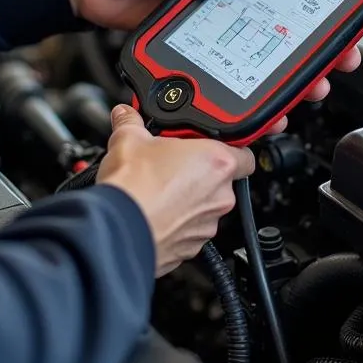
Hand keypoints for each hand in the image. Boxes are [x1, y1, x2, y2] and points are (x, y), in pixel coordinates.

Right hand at [98, 104, 254, 276]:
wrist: (117, 230)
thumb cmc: (133, 188)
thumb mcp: (129, 139)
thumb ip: (132, 121)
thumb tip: (127, 116)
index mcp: (217, 162)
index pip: (245, 151)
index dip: (229, 146)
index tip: (209, 145)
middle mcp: (220, 195)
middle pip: (222, 179)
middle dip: (201, 172)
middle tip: (174, 164)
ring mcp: (208, 224)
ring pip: (206, 206)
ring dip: (189, 198)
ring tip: (159, 189)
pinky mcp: (192, 247)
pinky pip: (191, 229)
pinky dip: (177, 221)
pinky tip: (155, 211)